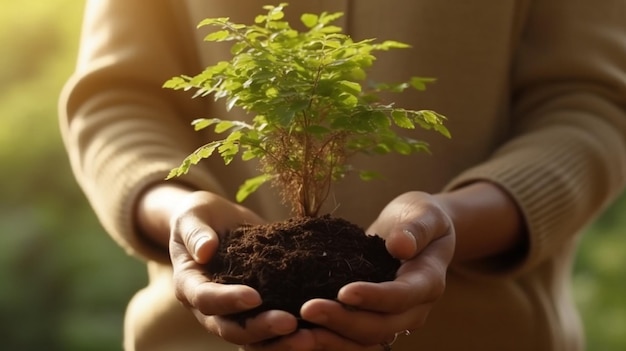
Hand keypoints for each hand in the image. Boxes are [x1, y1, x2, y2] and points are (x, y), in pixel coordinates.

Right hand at [168, 190, 299, 344]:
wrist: (215, 221)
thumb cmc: (200, 216)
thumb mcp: (192, 216)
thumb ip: (196, 233)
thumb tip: (204, 251)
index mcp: (190, 284)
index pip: (206, 299)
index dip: (229, 300)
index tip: (255, 297)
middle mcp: (209, 307)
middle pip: (231, 328)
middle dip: (261, 328)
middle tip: (291, 323)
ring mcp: (233, 312)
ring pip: (252, 339)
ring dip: (279, 341)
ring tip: (309, 337)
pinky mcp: (255, 310)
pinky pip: (270, 331)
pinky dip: (289, 335)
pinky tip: (317, 330)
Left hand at [287, 191, 454, 349]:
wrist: (418, 231)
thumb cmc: (421, 217)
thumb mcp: (425, 213)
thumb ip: (417, 228)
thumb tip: (401, 246)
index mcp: (428, 282)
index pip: (401, 297)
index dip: (374, 297)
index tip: (343, 291)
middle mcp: (413, 310)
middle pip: (379, 327)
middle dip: (343, 321)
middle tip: (308, 309)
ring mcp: (393, 320)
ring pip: (364, 342)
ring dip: (331, 340)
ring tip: (297, 333)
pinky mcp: (373, 321)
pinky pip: (351, 341)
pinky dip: (327, 341)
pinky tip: (299, 334)